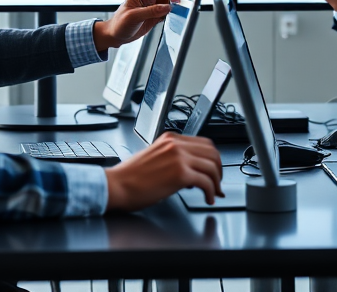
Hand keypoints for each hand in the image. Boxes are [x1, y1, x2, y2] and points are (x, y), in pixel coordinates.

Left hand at [93, 0, 185, 50]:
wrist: (115, 36)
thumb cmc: (119, 23)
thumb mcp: (134, 16)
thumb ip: (151, 11)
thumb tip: (167, 7)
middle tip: (181, 3)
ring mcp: (151, 7)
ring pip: (167, 4)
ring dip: (172, 7)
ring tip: (175, 13)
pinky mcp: (153, 16)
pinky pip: (165, 13)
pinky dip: (170, 15)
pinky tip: (170, 18)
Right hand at [105, 132, 223, 211]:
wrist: (117, 185)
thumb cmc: (130, 176)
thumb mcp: (154, 157)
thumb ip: (173, 158)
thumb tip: (191, 172)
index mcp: (170, 138)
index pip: (203, 143)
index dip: (213, 158)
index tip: (214, 170)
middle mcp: (176, 144)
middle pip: (212, 153)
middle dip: (219, 170)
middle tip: (217, 183)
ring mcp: (179, 157)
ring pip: (212, 166)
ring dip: (216, 182)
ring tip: (213, 193)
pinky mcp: (180, 174)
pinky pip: (206, 182)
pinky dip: (211, 192)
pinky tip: (207, 198)